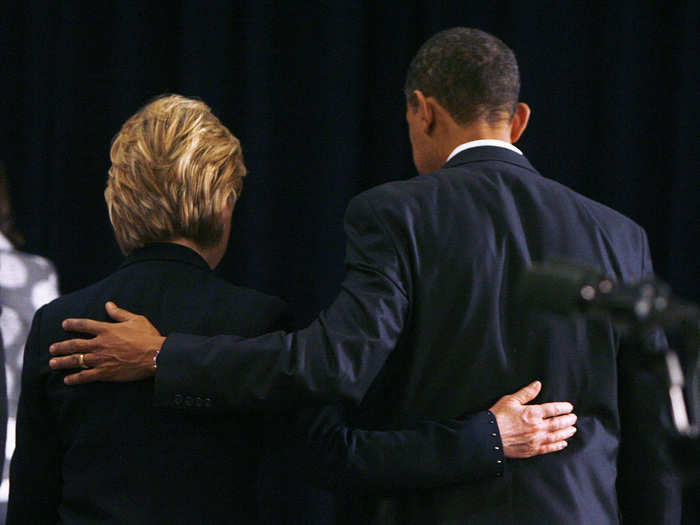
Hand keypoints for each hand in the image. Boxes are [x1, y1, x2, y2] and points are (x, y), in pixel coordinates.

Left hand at [49, 302, 164, 384]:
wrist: (156, 356)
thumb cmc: (148, 337)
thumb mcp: (135, 320)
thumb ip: (119, 313)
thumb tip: (108, 304)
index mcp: (107, 330)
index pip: (84, 325)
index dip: (73, 324)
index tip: (64, 324)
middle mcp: (100, 344)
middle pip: (74, 344)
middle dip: (61, 346)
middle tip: (52, 349)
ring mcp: (101, 359)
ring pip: (76, 360)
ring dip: (62, 362)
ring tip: (53, 363)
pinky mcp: (105, 373)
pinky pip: (85, 376)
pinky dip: (75, 378)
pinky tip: (67, 380)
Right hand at [489, 380, 576, 457]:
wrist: (489, 436)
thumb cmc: (497, 417)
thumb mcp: (510, 400)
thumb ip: (526, 393)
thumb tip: (537, 384)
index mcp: (533, 413)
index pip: (554, 409)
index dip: (563, 408)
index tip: (569, 407)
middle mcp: (537, 427)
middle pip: (558, 423)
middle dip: (568, 420)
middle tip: (573, 418)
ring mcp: (536, 440)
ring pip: (556, 436)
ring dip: (566, 432)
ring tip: (572, 429)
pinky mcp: (532, 450)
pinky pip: (549, 448)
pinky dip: (558, 445)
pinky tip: (563, 443)